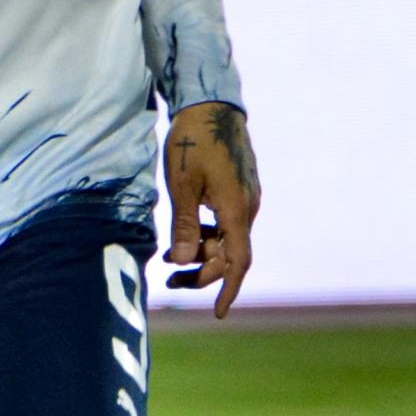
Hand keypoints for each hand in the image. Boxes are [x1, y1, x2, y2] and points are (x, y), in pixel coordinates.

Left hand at [163, 100, 259, 318]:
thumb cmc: (192, 140)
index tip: (217, 313)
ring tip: (168, 256)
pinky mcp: (240, 187)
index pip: (238, 262)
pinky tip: (186, 230)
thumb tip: (180, 263)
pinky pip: (228, 222)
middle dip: (202, 271)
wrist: (211, 102)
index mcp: (236, 209)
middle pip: (230, 254)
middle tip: (168, 280)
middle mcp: (248, 207)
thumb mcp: (181, 184)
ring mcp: (247, 196)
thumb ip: (183, 226)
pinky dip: (208, 233)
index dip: (228, 290)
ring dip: (203, 251)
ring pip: (228, 238)